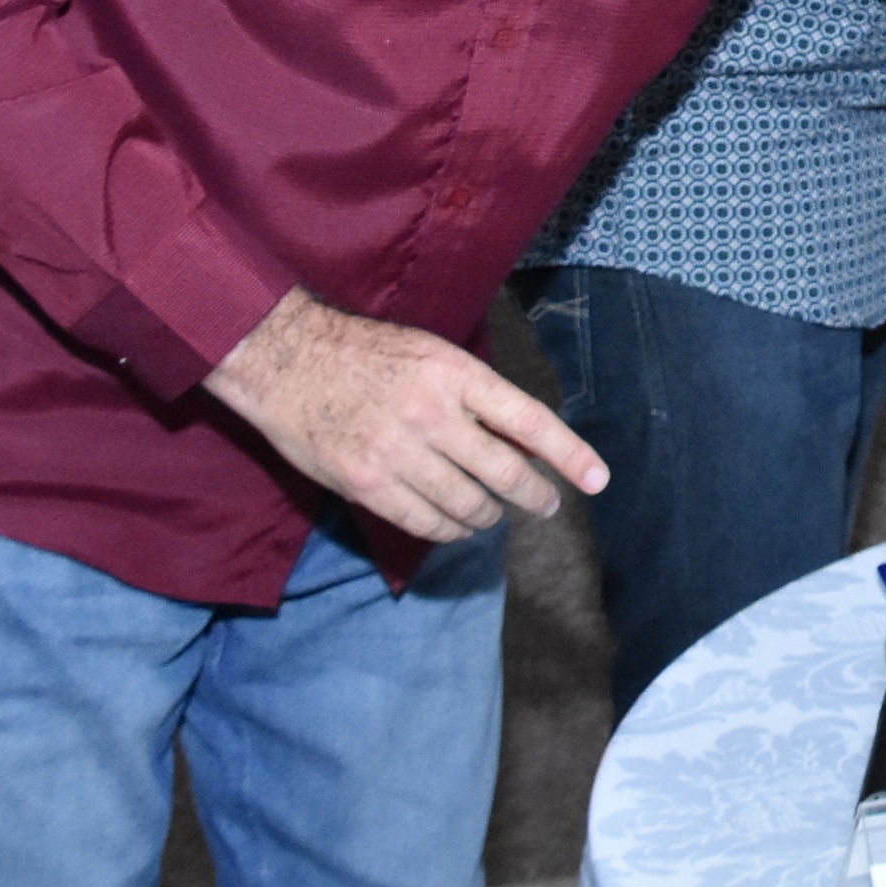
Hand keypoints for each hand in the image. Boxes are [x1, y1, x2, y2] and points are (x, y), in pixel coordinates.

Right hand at [206, 287, 606, 544]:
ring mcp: (398, 453)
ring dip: (488, 516)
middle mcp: (433, 415)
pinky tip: (455, 526)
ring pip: (468, 506)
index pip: (531, 422)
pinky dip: (449, 531)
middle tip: (544, 505)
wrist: (288, 362)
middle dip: (534, 497)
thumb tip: (524, 441)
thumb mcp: (432, 355)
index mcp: (456, 375)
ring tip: (491, 514)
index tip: (597, 481)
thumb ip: (476, 396)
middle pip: (505, 474)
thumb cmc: (368, 355)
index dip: (570, 455)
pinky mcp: (366, 484)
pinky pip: (425, 523)